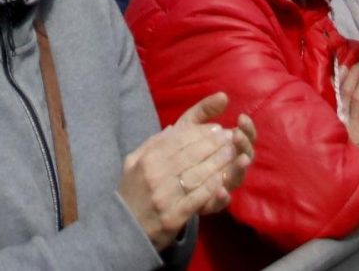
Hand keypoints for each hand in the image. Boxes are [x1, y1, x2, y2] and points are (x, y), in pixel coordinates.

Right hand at [116, 93, 252, 249]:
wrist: (125, 230)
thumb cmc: (132, 192)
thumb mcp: (133, 162)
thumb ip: (152, 144)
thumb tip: (173, 128)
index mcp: (146, 159)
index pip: (178, 139)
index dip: (201, 132)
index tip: (218, 128)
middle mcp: (155, 174)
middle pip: (191, 155)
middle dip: (214, 144)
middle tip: (231, 137)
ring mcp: (165, 196)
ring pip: (197, 174)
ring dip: (218, 162)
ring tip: (233, 153)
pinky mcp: (174, 216)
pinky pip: (197, 198)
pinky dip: (212, 187)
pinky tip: (224, 179)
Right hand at [337, 61, 358, 155]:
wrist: (344, 178)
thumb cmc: (334, 154)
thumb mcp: (328, 133)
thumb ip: (329, 114)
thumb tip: (328, 92)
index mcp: (333, 120)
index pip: (336, 95)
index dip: (340, 80)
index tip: (343, 66)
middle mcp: (344, 123)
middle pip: (349, 94)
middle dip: (355, 77)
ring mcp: (356, 130)